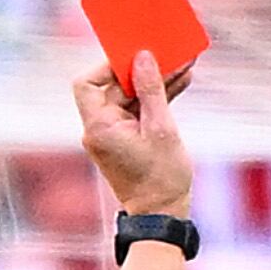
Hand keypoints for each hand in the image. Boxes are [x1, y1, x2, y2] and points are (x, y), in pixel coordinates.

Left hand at [73, 51, 194, 219]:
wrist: (162, 216)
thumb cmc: (161, 178)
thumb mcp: (161, 128)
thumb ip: (151, 90)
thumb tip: (143, 57)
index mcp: (100, 127)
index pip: (88, 83)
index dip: (108, 66)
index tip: (135, 57)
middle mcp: (100, 129)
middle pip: (113, 86)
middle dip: (141, 70)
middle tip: (168, 54)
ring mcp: (113, 134)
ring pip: (130, 96)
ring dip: (155, 82)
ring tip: (182, 65)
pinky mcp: (128, 138)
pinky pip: (139, 110)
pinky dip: (156, 98)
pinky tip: (181, 82)